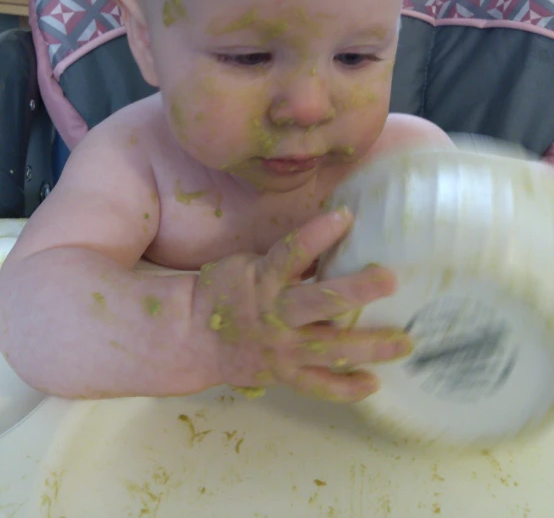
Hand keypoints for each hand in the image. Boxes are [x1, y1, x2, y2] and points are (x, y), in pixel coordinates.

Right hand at [194, 208, 412, 402]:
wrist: (192, 337)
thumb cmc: (224, 291)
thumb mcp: (249, 264)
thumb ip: (288, 260)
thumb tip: (334, 240)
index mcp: (263, 279)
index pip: (291, 252)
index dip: (317, 233)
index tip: (345, 215)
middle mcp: (275, 314)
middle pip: (320, 303)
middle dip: (356, 291)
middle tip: (390, 280)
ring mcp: (281, 349)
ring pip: (330, 348)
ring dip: (369, 346)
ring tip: (403, 343)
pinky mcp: (284, 375)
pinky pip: (318, 386)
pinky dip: (345, 388)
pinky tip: (374, 383)